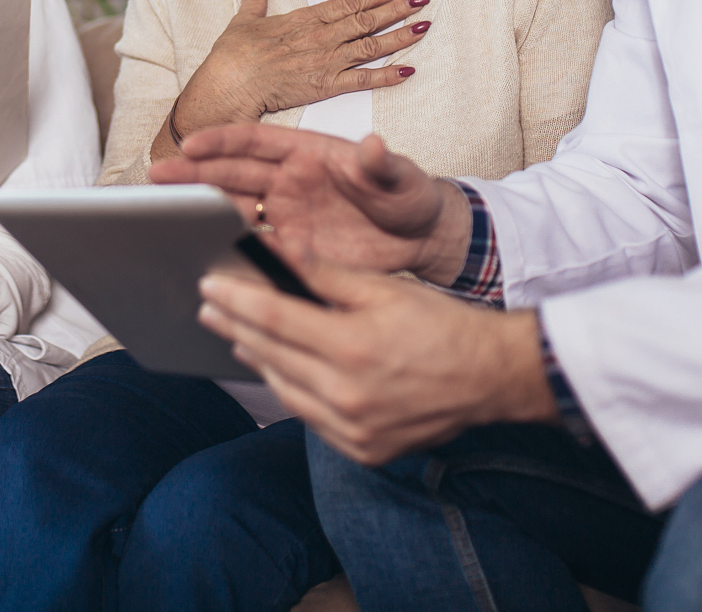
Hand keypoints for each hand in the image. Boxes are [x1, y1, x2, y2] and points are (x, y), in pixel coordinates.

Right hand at [153, 124, 469, 281]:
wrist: (422, 239)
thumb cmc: (410, 195)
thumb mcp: (400, 176)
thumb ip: (382, 163)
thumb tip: (373, 146)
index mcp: (306, 152)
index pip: (255, 140)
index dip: (222, 141)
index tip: (191, 144)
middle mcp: (287, 181)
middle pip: (231, 173)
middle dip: (193, 174)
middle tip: (157, 177)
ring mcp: (285, 215)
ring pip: (233, 209)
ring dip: (201, 211)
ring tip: (165, 214)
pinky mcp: (291, 249)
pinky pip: (252, 247)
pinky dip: (229, 249)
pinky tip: (204, 255)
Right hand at [169, 0, 431, 140]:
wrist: (230, 84)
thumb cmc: (233, 55)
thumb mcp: (243, 19)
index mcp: (304, 18)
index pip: (348, 3)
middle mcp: (321, 37)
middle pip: (367, 20)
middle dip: (397, 9)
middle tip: (423, 0)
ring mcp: (326, 61)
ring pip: (371, 46)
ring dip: (400, 36)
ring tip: (424, 27)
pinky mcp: (325, 87)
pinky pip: (363, 80)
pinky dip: (387, 76)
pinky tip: (408, 71)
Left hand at [197, 260, 554, 465]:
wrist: (491, 378)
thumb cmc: (443, 326)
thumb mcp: (385, 289)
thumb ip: (327, 274)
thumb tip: (280, 249)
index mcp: (352, 348)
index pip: (275, 318)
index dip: (237, 300)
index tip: (210, 285)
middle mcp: (347, 395)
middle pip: (271, 356)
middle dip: (235, 327)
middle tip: (210, 307)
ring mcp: (353, 430)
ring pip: (285, 392)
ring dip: (258, 361)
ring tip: (237, 336)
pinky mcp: (362, 450)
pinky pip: (310, 419)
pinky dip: (291, 393)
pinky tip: (280, 372)